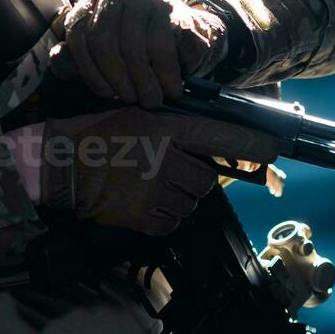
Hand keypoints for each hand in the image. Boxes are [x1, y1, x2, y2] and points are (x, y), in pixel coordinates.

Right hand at [39, 107, 278, 235]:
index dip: (252, 146)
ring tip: (146, 181)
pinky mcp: (146, 218)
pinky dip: (163, 214)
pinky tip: (141, 199)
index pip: (222, 137)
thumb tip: (211, 140)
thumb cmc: (97, 133)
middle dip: (193, 174)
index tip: (274, 151)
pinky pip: (173, 220)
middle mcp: (167, 160)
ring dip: (177, 195)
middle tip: (164, 166)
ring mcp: (157, 191)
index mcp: (166, 129)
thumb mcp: (137, 113)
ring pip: (191, 200)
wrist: (60, 165)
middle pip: (207, 178)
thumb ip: (174, 124)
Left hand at [49, 0, 227, 107]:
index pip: (78, 37)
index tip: (106, 94)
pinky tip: (172, 86)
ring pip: (134, 48)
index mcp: (93, 3)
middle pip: (104, 42)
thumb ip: (76, 59)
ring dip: (146, 82)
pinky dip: (168, 74)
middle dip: (118, 79)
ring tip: (154, 98)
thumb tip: (57, 59)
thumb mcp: (102, 54)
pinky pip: (163, 47)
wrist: (185, 36)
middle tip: (133, 99)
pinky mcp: (171, 9)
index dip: (89, 72)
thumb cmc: (137, 49)